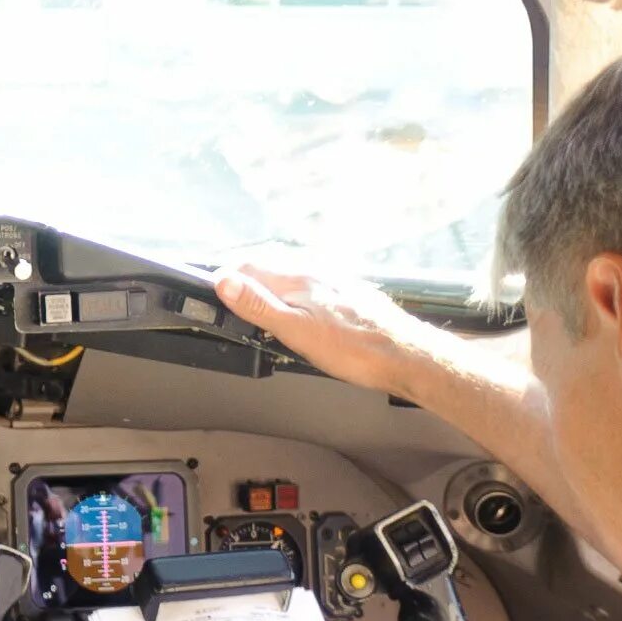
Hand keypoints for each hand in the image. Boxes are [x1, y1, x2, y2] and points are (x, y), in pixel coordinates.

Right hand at [215, 260, 443, 396]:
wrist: (404, 355)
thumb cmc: (352, 349)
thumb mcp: (295, 331)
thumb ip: (258, 305)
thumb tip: (224, 281)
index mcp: (298, 278)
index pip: (248, 265)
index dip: (227, 280)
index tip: (216, 301)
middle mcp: (316, 271)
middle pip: (269, 269)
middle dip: (248, 285)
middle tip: (236, 312)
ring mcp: (335, 280)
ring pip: (292, 279)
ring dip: (273, 292)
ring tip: (265, 317)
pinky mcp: (350, 293)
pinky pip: (313, 288)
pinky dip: (297, 299)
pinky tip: (302, 319)